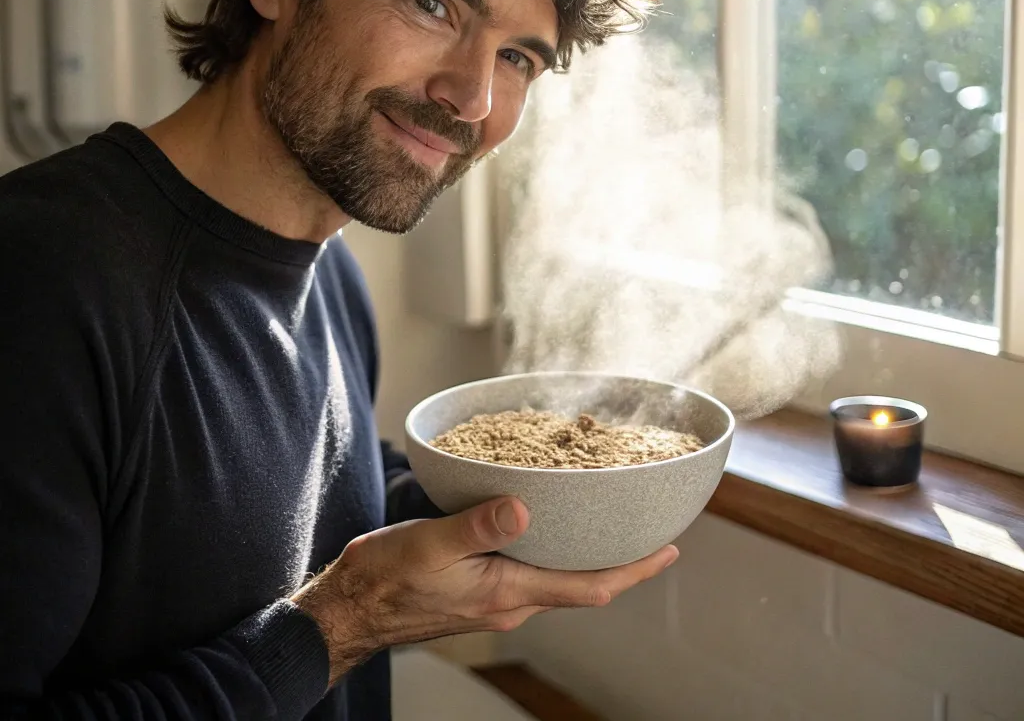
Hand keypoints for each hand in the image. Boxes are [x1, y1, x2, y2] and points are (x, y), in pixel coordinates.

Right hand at [291, 497, 677, 684]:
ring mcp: (495, 599)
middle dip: (620, 560)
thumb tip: (526, 508)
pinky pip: (532, 571)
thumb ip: (479, 525)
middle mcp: (510, 602)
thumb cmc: (385, 579)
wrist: (350, 609)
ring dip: (586, 554)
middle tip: (648, 527)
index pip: (589, 587)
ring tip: (607, 520)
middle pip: (582, 584)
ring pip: (557, 577)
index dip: (634, 569)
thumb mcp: (431, 544)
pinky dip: (553, 550)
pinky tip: (547, 524)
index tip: (669, 549)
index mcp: (508, 593)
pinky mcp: (480, 590)